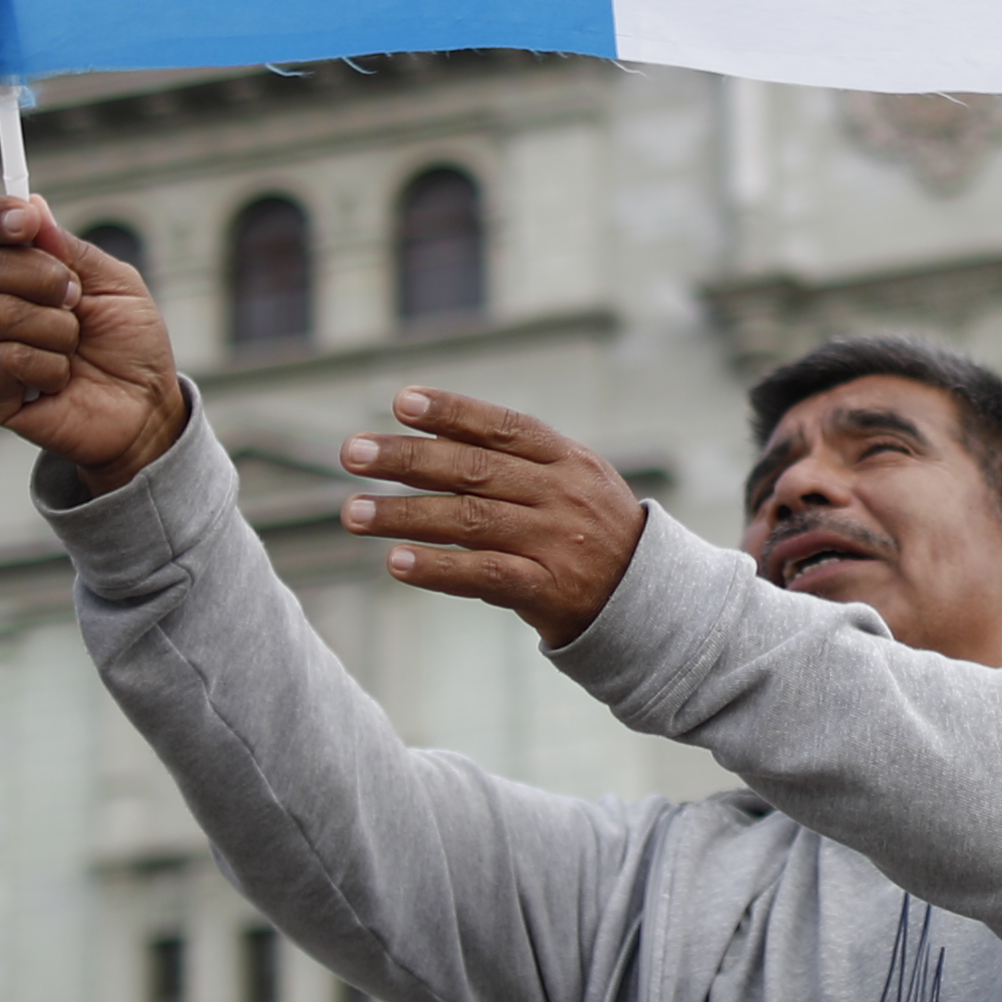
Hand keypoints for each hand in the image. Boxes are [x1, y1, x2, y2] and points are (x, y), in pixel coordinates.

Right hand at [0, 200, 185, 485]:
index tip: (25, 220)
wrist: (147, 408)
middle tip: (77, 301)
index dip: (0, 219)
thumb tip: (30, 204)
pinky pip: (3, 359)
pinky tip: (61, 379)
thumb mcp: (116, 284)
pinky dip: (45, 365)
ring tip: (76, 348)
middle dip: (43, 278)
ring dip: (54, 329)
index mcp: (28, 275)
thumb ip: (71, 249)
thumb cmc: (132, 346)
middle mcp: (1, 307)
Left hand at [336, 386, 648, 646]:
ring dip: (405, 515)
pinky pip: (484, 576)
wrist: (649, 600)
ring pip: (469, 520)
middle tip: (352, 454)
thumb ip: (516, 458)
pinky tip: (396, 561)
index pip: (503, 426)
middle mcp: (561, 495)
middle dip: (408, 459)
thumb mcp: (572, 479)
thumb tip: (432, 430)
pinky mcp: (547, 591)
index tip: (400, 401)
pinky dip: (437, 568)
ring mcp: (555, 543)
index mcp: (566, 459)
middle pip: (474, 470)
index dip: (452, 412)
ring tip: (353, 512)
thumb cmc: (591, 529)